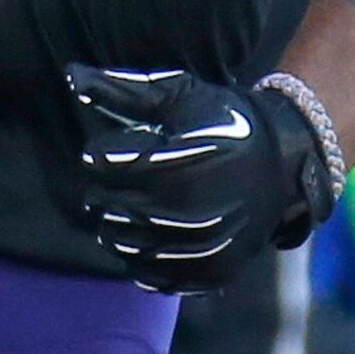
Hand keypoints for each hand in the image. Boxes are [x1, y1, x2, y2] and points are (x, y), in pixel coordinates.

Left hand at [66, 63, 334, 293]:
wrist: (282, 161)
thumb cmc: (222, 120)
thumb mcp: (179, 95)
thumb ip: (122, 90)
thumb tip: (71, 78)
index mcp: (186, 161)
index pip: (112, 165)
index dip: (102, 157)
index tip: (100, 155)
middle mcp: (198, 208)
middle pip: (115, 207)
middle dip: (104, 193)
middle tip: (109, 185)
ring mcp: (208, 245)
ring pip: (129, 244)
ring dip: (115, 227)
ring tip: (122, 209)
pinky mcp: (214, 270)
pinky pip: (155, 275)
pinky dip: (139, 260)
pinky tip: (141, 239)